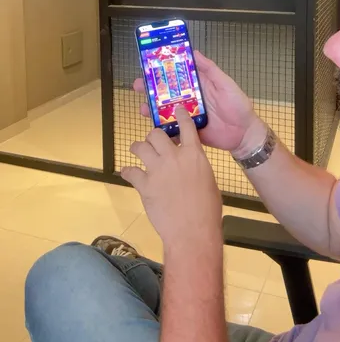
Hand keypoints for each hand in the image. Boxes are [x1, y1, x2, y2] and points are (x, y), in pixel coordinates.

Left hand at [122, 106, 221, 248]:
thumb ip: (197, 167)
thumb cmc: (207, 210)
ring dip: (138, 148)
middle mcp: (174, 157)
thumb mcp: (208, 181)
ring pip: (140, 147)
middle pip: (156, 134)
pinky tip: (129, 174)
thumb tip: (190, 166)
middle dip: (153, 137)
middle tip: (153, 143)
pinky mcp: (144, 185)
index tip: (176, 110)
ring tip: (138, 152)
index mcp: (194, 155)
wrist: (192, 231)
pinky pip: (130, 171)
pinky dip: (128, 172)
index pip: (186, 126)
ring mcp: (157, 170)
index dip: (180, 115)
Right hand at [134, 51, 267, 156]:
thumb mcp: (226, 84)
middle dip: (151, 89)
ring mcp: (187, 115)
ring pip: (165, 110)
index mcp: (198, 85)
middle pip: (166, 92)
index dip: (163, 70)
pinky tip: (154, 127)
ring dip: (153, 108)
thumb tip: (195, 52)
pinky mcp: (188, 130)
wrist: (244, 134)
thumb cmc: (238, 106)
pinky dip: (162, 128)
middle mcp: (190, 99)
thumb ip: (211, 70)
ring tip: (143, 107)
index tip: (149, 65)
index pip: (177, 75)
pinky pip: (172, 128)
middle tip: (138, 85)